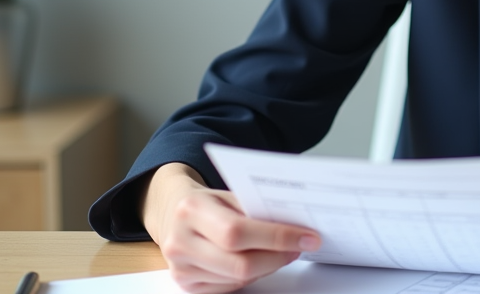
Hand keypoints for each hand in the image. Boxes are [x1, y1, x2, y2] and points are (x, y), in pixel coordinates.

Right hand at [140, 163, 321, 293]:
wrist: (172, 213)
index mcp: (191, 210)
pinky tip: (262, 261)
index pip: (237, 231)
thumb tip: (296, 224)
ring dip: (269, 266)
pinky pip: (229, 287)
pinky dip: (252, 275)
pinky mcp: (186, 284)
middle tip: (300, 246)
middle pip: (239, 263)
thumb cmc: (207, 202)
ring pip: (237, 278)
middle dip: (278, 256)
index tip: (307, 236)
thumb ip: (255, 208)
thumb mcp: (227, 194)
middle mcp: (180, 242)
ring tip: (285, 251)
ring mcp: (181, 268)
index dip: (276, 237)